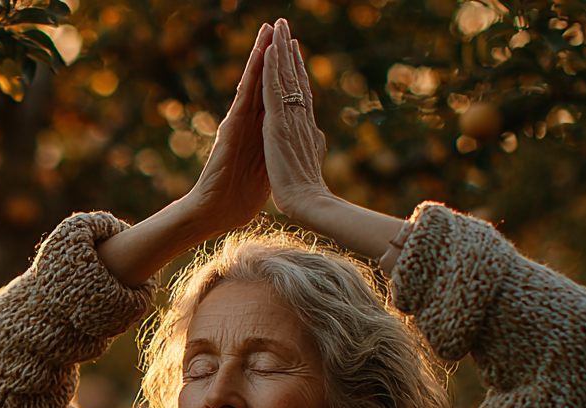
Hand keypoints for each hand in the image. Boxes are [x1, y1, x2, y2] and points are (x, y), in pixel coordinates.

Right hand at [95, 24, 273, 285]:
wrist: (217, 213)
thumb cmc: (241, 198)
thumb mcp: (269, 169)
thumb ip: (278, 152)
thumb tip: (296, 147)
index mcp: (260, 130)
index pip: (274, 95)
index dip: (285, 72)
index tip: (295, 48)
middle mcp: (248, 121)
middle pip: (263, 80)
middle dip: (272, 52)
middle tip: (281, 24)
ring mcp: (239, 123)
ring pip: (253, 82)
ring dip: (261, 54)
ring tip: (268, 29)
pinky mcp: (231, 128)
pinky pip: (244, 95)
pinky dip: (252, 75)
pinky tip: (258, 56)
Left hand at [262, 19, 331, 222]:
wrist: (308, 203)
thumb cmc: (306, 193)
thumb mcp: (308, 162)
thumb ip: (309, 146)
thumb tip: (316, 138)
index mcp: (303, 127)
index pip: (299, 92)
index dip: (296, 69)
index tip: (293, 50)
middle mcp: (300, 117)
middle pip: (294, 77)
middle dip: (288, 51)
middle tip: (285, 26)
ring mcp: (290, 118)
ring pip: (284, 77)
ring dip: (280, 49)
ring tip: (278, 26)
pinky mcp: (279, 123)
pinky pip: (273, 89)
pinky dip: (271, 68)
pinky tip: (269, 49)